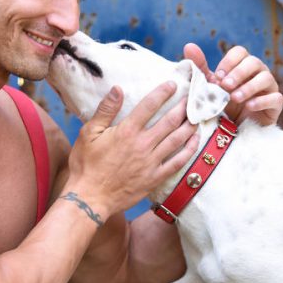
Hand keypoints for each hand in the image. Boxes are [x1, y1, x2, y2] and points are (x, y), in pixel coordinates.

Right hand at [67, 83, 198, 218]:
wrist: (90, 197)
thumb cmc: (86, 165)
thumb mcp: (88, 133)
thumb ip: (105, 110)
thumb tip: (117, 89)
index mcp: (127, 131)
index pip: (149, 105)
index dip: (163, 92)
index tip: (173, 85)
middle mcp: (143, 144)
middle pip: (170, 121)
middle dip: (182, 107)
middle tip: (191, 98)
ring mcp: (151, 162)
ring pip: (177, 140)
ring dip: (189, 126)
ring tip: (196, 116)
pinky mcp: (155, 177)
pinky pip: (178, 162)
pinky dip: (189, 150)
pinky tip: (195, 141)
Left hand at [183, 42, 282, 125]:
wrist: (233, 131)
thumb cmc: (222, 104)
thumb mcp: (209, 87)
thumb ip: (200, 67)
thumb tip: (189, 46)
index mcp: (242, 66)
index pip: (240, 52)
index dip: (229, 62)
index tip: (217, 77)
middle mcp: (258, 73)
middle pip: (254, 62)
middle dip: (238, 73)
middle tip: (225, 86)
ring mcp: (269, 88)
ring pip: (266, 78)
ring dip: (249, 87)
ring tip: (235, 98)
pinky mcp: (275, 105)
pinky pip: (275, 98)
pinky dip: (262, 101)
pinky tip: (249, 106)